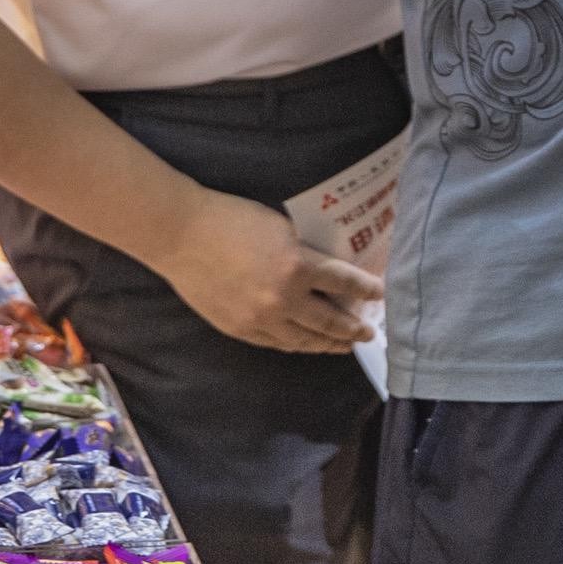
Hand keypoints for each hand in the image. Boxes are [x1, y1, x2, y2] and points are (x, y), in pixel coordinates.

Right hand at [154, 188, 384, 357]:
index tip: (380, 294)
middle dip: (353, 327)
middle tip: (368, 333)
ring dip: (328, 343)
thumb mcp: (280, 227)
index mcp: (297, 266)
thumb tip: (328, 271)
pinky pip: (277, 343)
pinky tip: (305, 343)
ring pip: (304, 340)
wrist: (182, 236)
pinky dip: (297, 344)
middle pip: (330, 321)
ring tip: (343, 344)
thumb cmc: (231, 219)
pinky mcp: (240, 330)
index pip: (345, 282)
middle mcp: (284, 299)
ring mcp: (261, 319)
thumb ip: (305, 252)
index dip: (366, 290)